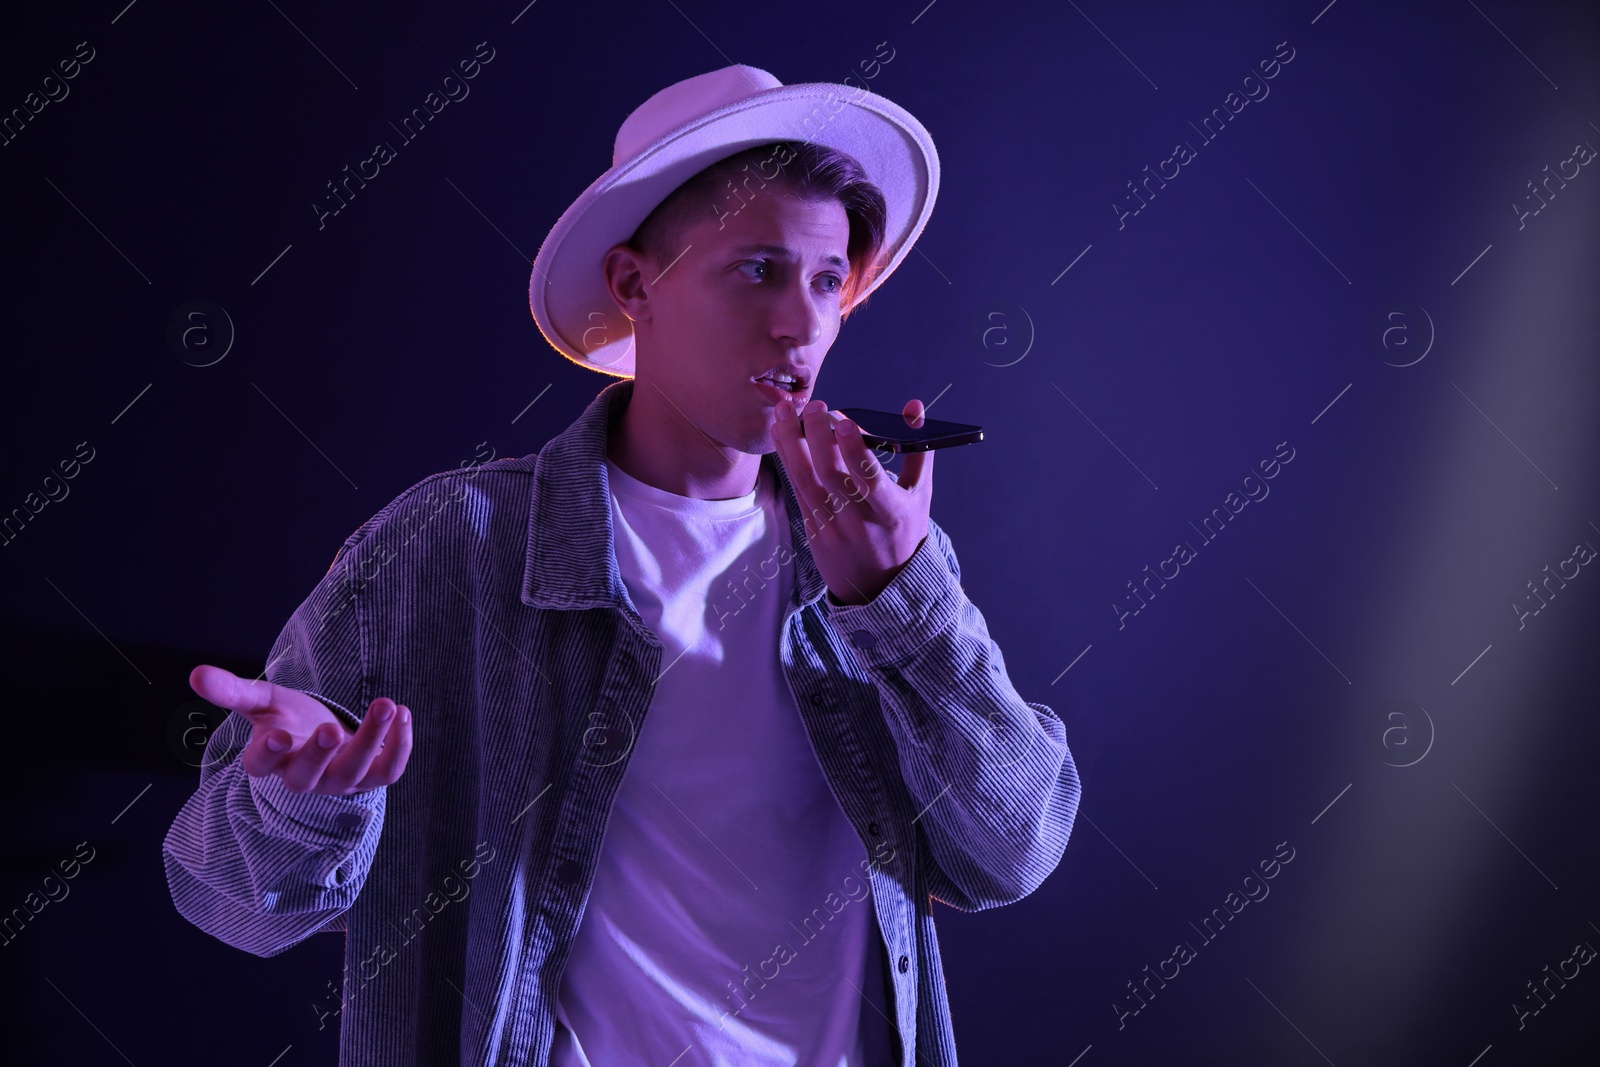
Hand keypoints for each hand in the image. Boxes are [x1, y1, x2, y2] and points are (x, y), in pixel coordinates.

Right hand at [188, 664, 412, 794]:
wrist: (330, 738)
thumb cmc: (292, 720)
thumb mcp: (264, 702)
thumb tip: (195, 673)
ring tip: (386, 704)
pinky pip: (389, 771)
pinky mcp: (373, 777)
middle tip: (329, 728)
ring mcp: (340, 781)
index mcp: (271, 759)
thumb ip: (232, 691)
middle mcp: (305, 776)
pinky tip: (404, 712)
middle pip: (307, 776)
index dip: (267, 753)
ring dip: (372, 738)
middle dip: (319, 754)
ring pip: (355, 770)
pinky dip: (401, 745)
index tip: (276, 734)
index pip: (260, 765)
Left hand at [771, 396, 933, 605]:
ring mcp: (832, 528)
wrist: (881, 586)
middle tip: (814, 406)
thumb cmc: (904, 531)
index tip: (843, 420)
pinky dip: (788, 459)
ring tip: (785, 412)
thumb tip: (914, 405)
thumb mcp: (919, 494)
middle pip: (831, 475)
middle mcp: (859, 521)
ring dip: (792, 443)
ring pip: (805, 480)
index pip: (871, 478)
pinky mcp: (813, 531)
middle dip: (819, 436)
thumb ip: (917, 448)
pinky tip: (782, 435)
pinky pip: (797, 490)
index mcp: (891, 512)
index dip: (855, 449)